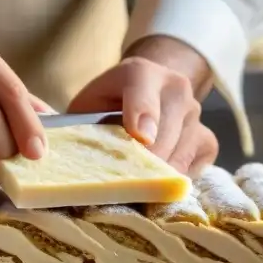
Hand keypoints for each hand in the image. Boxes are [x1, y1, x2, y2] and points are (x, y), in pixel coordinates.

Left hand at [67, 37, 217, 176]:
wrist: (148, 89)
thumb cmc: (107, 103)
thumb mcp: (87, 105)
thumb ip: (79, 125)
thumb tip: (55, 157)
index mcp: (140, 72)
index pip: (143, 91)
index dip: (142, 113)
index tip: (140, 139)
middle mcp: (175, 88)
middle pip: (167, 130)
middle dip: (147, 161)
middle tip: (126, 186)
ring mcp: (196, 114)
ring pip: (182, 152)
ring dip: (159, 174)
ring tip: (136, 189)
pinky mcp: (207, 139)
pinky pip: (196, 166)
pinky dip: (175, 179)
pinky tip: (156, 183)